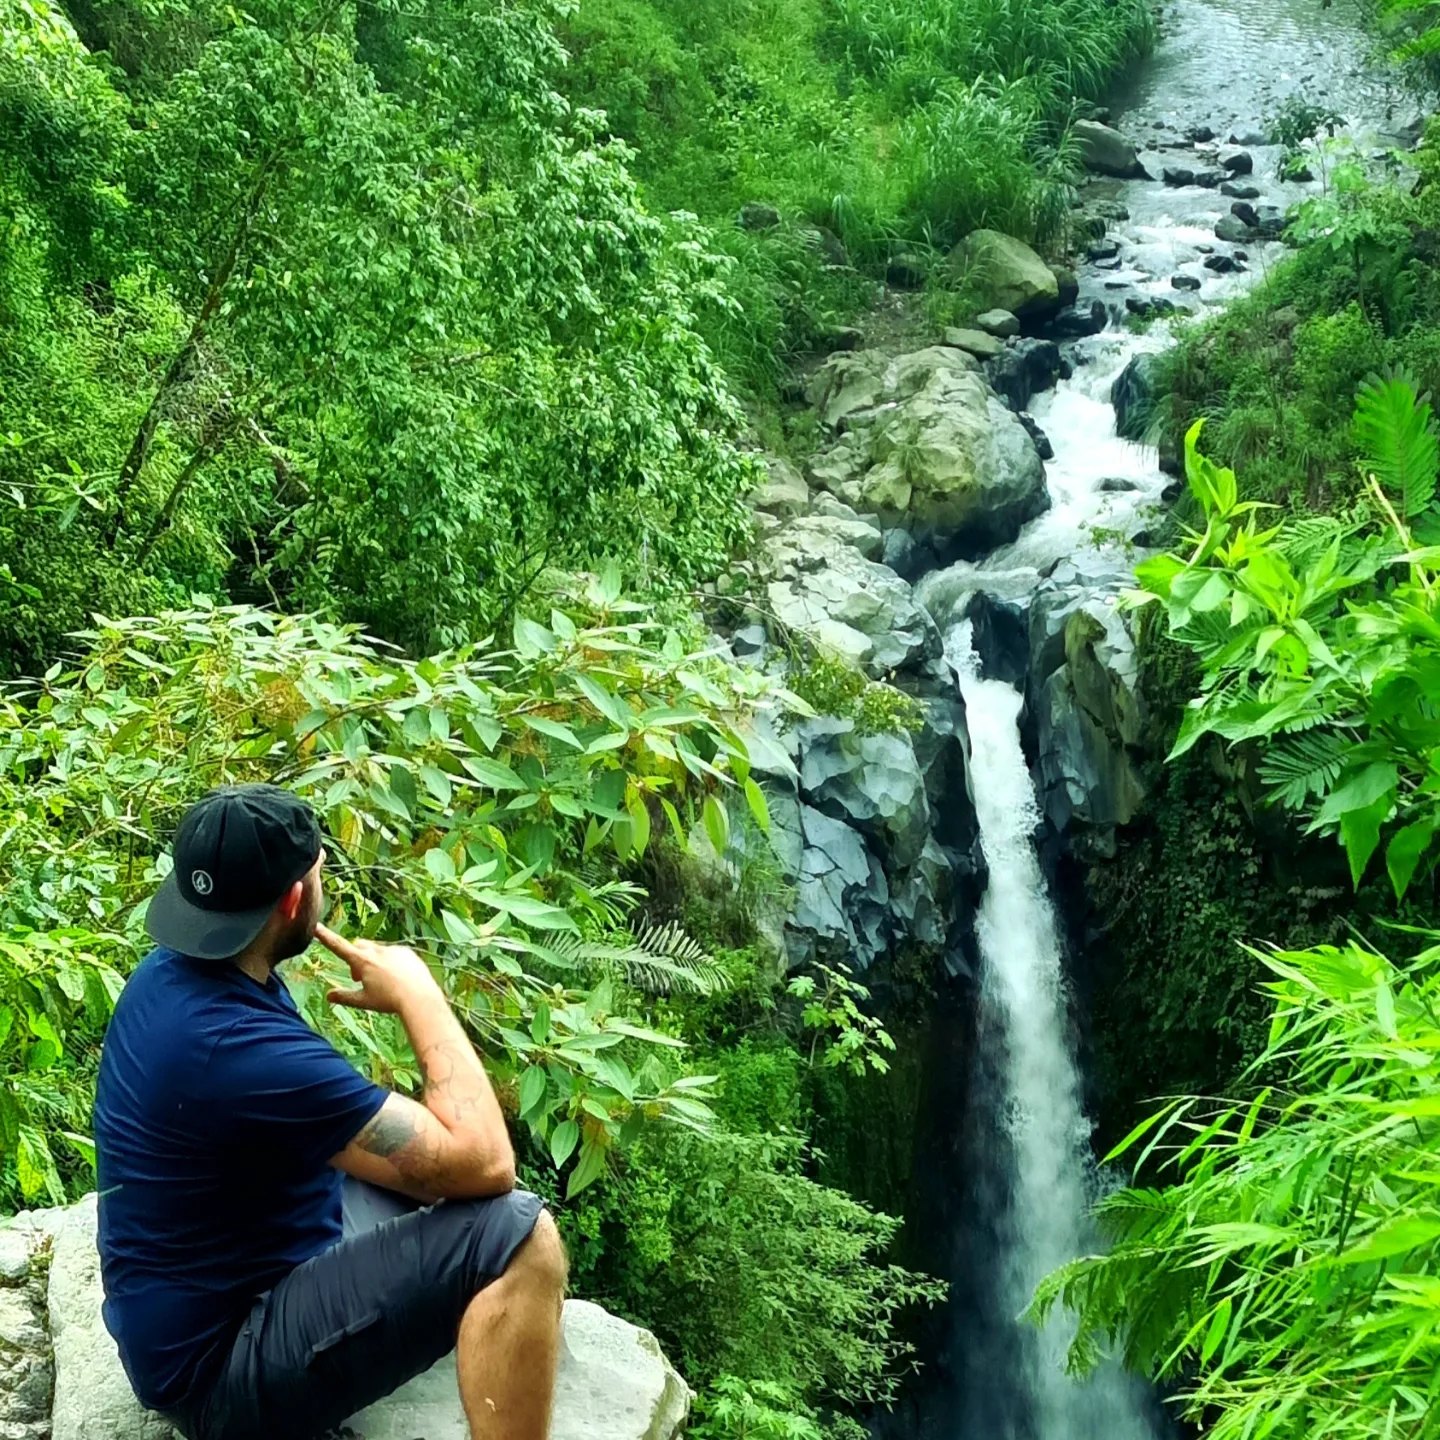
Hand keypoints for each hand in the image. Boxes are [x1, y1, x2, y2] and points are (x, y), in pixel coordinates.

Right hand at [315, 924, 444, 1016]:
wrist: (419, 997)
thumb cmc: (389, 1001)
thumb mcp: (363, 1001)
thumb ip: (345, 997)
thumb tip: (329, 996)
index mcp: (362, 961)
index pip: (339, 946)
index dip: (325, 937)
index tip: (316, 926)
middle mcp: (377, 951)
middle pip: (358, 946)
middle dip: (355, 957)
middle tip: (358, 977)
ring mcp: (393, 949)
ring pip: (376, 950)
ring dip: (373, 961)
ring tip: (382, 981)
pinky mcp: (406, 952)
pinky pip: (393, 953)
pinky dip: (390, 962)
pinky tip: (398, 978)